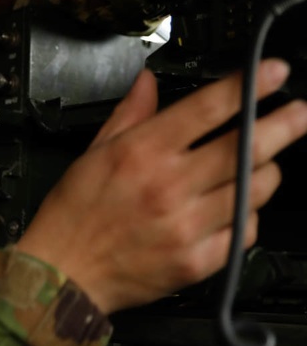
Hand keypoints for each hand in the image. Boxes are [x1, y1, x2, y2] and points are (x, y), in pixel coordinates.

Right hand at [17, 59, 306, 313]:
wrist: (64, 273)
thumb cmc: (74, 214)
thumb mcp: (93, 153)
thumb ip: (130, 115)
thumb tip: (149, 82)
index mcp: (142, 153)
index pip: (207, 108)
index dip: (249, 86)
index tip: (273, 72)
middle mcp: (169, 187)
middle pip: (245, 147)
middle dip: (284, 124)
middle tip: (300, 113)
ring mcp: (187, 226)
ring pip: (254, 189)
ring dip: (267, 171)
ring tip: (263, 163)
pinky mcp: (198, 261)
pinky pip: (245, 231)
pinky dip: (247, 215)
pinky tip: (236, 208)